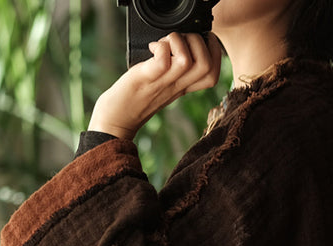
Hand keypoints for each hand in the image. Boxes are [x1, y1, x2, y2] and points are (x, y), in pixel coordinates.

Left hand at [88, 32, 222, 139]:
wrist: (117, 118)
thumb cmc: (136, 96)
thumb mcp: (162, 83)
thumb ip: (174, 68)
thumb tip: (181, 44)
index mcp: (184, 86)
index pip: (213, 74)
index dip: (214, 53)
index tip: (198, 42)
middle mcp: (177, 85)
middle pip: (207, 66)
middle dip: (198, 42)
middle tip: (179, 40)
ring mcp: (163, 82)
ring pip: (188, 61)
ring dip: (178, 42)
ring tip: (165, 42)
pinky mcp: (147, 78)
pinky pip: (163, 61)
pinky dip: (160, 47)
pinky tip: (152, 47)